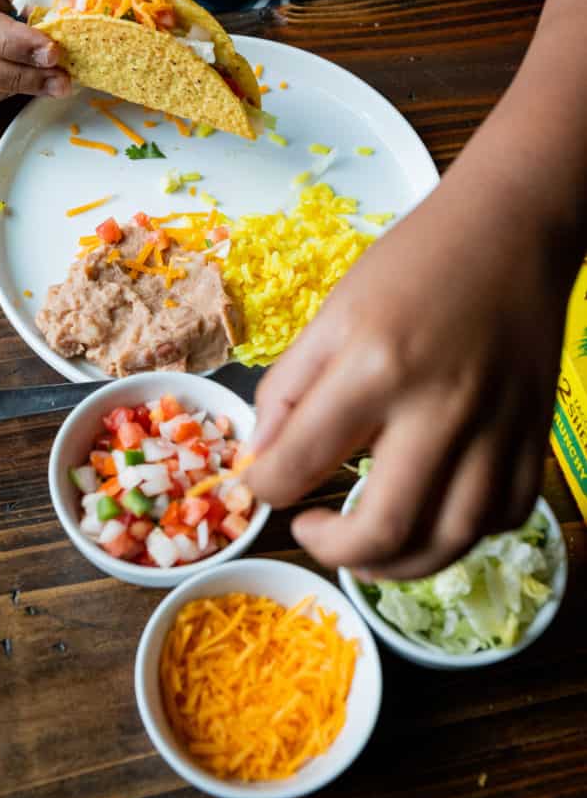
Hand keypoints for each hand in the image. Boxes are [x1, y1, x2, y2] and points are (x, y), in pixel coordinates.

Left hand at [247, 167, 569, 579]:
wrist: (512, 230)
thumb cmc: (413, 264)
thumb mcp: (333, 313)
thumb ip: (289, 389)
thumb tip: (262, 459)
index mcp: (376, 366)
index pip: (302, 462)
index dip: (266, 489)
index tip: (264, 487)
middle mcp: (442, 407)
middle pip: (386, 529)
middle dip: (334, 551)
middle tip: (315, 534)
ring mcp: (499, 427)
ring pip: (452, 541)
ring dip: (399, 567)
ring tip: (367, 550)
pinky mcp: (535, 434)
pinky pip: (505, 517)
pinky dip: (462, 537)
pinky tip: (433, 520)